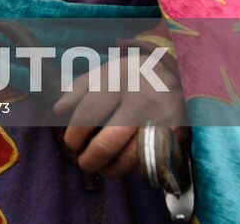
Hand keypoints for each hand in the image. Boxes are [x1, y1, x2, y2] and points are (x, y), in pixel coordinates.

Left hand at [53, 47, 185, 177]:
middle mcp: (139, 97)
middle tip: (83, 162)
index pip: (87, 114)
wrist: (182, 70)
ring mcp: (161, 118)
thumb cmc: (136, 73)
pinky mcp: (178, 133)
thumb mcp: (109, 70)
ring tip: (102, 169)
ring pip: (129, 157)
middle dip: (90, 158)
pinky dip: (136, 168)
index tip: (71, 144)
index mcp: (118, 79)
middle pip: (107, 142)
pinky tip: (126, 165)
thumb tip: (58, 109)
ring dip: (111, 169)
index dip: (74, 135)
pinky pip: (151, 160)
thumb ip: (81, 87)